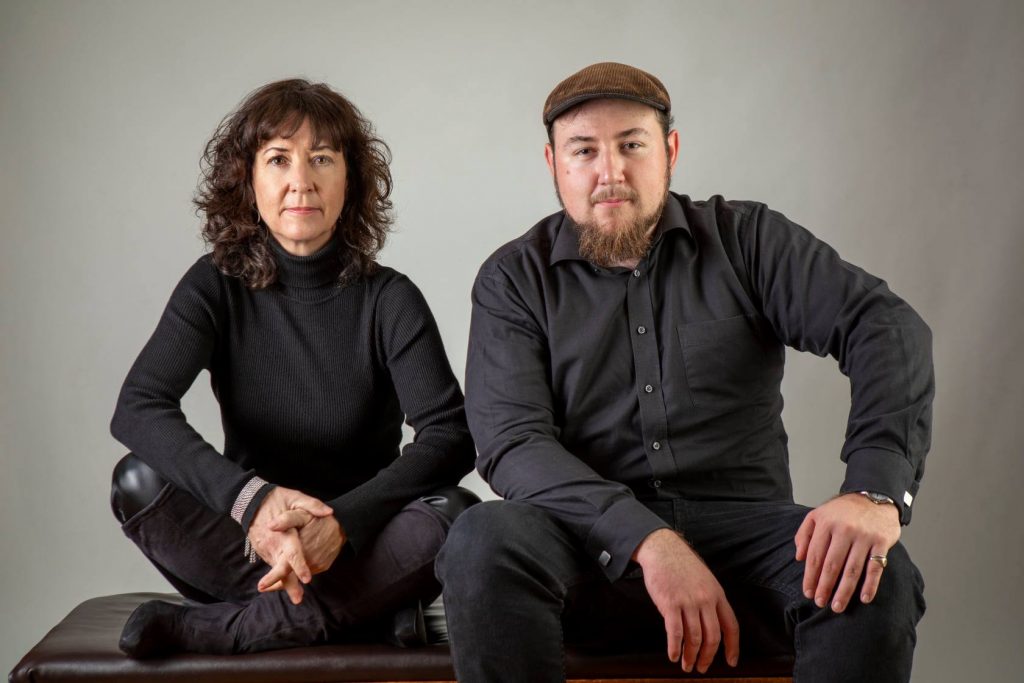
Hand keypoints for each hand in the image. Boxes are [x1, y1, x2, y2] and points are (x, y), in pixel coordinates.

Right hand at [247, 486, 333, 603]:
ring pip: (277, 569)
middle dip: (289, 585)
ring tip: (296, 597)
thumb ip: (312, 505)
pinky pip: (274, 565)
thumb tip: (329, 512)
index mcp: (284, 533)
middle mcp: (274, 545)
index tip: (308, 579)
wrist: (251, 501)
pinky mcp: (264, 551)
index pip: (293, 552)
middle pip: (282, 569)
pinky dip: (279, 576)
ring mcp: (267, 550)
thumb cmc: (277, 498)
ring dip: (284, 584)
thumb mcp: (296, 497)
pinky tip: (286, 585)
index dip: (300, 566)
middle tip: (298, 599)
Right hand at [633, 528, 739, 673]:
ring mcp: (688, 602)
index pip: (731, 626)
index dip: (732, 647)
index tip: (731, 662)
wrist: (662, 549)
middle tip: (702, 668)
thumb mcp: (705, 579)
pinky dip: (675, 648)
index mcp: (717, 594)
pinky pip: (675, 632)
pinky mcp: (670, 604)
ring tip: (686, 665)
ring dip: (690, 656)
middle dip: (708, 657)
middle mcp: (705, 600)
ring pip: (694, 638)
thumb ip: (710, 600)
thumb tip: (712, 625)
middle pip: (712, 636)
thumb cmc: (682, 564)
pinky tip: (673, 655)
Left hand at [794, 493, 900, 611]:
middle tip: (820, 603)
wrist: (874, 497)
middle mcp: (844, 529)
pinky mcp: (881, 542)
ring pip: (852, 569)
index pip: (815, 555)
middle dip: (825, 587)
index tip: (808, 592)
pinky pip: (875, 567)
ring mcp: (864, 536)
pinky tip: (864, 598)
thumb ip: (804, 534)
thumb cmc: (842, 511)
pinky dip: (870, 584)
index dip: (810, 577)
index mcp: (825, 523)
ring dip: (844, 590)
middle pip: (832, 564)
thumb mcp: (818, 515)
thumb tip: (799, 558)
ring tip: (837, 606)